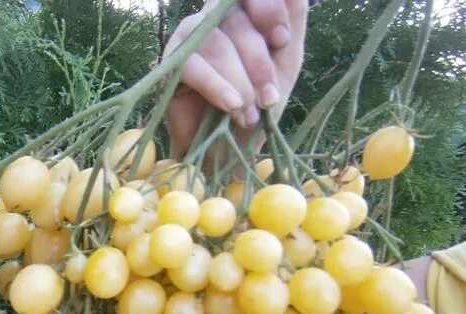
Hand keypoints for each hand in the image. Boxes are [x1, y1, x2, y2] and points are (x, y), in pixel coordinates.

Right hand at [163, 0, 306, 156]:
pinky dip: (216, 87)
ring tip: (249, 114)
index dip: (268, 10)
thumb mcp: (285, 63)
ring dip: (240, 82)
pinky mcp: (172, 64)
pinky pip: (194, 65)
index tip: (282, 41)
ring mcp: (190, 37)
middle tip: (268, 99)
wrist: (228, 149)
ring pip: (218, 44)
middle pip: (237, 20)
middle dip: (258, 63)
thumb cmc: (257, 105)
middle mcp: (214, 18)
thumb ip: (293, 22)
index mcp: (244, 12)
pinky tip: (231, 105)